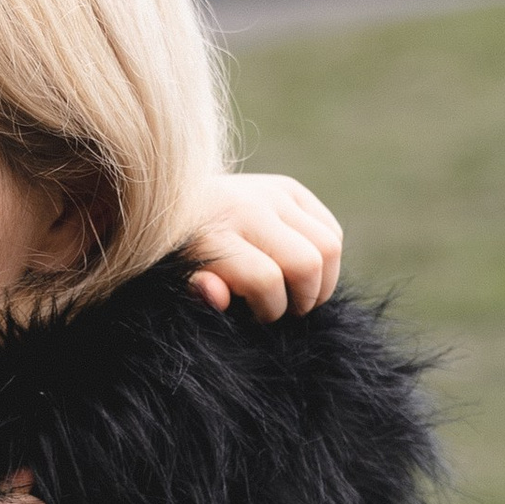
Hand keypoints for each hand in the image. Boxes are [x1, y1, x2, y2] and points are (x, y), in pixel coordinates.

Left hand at [187, 171, 343, 318]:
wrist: (172, 205)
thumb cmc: (179, 255)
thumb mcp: (179, 278)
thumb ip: (198, 290)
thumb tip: (217, 295)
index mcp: (212, 233)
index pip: (265, 280)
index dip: (270, 310)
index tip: (257, 316)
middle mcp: (246, 206)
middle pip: (307, 263)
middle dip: (303, 300)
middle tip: (286, 309)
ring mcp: (271, 193)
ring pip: (329, 246)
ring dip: (321, 283)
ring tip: (298, 294)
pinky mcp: (289, 187)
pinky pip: (331, 230)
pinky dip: (326, 259)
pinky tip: (303, 271)